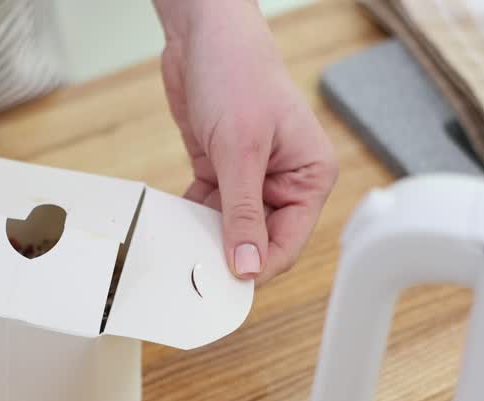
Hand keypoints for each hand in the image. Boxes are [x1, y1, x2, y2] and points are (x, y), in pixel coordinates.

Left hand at [154, 0, 336, 283]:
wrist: (203, 34)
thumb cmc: (237, 72)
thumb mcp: (240, 150)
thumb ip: (242, 213)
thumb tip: (248, 266)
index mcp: (310, 176)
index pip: (289, 242)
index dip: (260, 266)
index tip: (228, 284)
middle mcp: (284, 181)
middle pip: (258, 240)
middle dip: (229, 253)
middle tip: (197, 270)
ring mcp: (251, 177)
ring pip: (228, 228)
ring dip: (204, 237)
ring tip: (181, 247)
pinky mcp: (221, 170)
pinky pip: (206, 208)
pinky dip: (190, 217)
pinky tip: (173, 224)